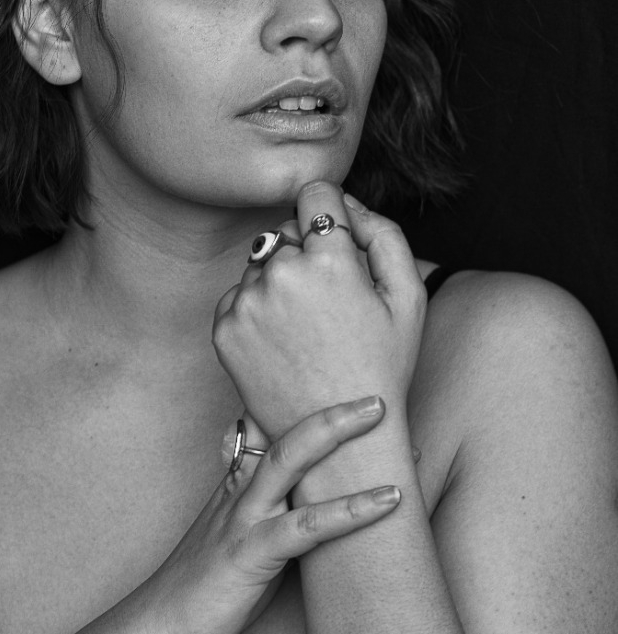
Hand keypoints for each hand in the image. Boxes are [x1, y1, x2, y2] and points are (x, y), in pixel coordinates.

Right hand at [121, 400, 399, 633]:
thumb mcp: (234, 538)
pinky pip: (307, 526)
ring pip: (291, 459)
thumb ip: (264, 511)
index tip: (343, 388)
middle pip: (283, 430)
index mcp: (235, 485)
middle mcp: (239, 491)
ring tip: (385, 419)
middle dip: (330, 407)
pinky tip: (389, 498)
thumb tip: (306, 502)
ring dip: (338, 433)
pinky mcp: (250, 554)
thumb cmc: (200, 591)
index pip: (266, 426)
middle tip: (375, 395)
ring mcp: (243, 519)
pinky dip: (351, 508)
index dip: (303, 405)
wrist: (153, 632)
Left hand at [212, 181, 426, 440]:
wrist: (339, 441)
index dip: (331, 213)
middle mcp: (280, 273)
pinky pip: (238, 294)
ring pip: (260, 262)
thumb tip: (347, 204)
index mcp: (329, 259)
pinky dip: (256, 308)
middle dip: (304, 251)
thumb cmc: (382, 365)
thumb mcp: (409, 297)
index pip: (316, 192)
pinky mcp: (224, 328)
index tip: (337, 241)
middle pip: (285, 229)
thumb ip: (384, 234)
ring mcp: (247, 302)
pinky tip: (283, 340)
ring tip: (306, 326)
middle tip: (328, 299)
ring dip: (278, 279)